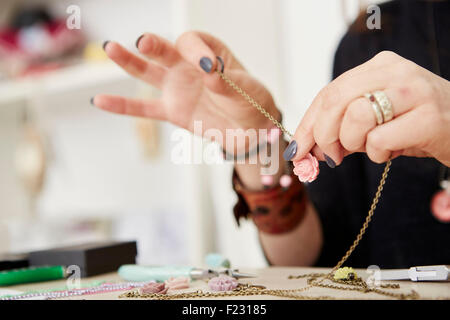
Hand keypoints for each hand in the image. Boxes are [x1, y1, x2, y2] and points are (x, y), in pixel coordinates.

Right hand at [92, 32, 278, 151]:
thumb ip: (227, 82)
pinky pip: (143, 108)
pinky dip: (122, 106)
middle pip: (165, 50)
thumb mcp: (247, 91)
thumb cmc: (251, 103)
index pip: (193, 42)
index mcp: (210, 52)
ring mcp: (176, 87)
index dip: (195, 50)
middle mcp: (188, 66)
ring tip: (110, 48)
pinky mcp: (171, 111)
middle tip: (144, 43)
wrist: (250, 131)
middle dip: (154, 45)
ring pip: (148, 72)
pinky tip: (99, 101)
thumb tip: (209, 72)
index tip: (208, 67)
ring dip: (130, 61)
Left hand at [290, 51, 449, 166]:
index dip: (307, 124)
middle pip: (334, 100)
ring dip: (354, 143)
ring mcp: (413, 91)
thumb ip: (341, 127)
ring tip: (372, 148)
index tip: (296, 149)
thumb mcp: (375, 119)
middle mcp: (395, 71)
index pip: (328, 92)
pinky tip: (392, 151)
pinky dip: (378, 153)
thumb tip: (304, 148)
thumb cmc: (415, 125)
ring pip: (355, 116)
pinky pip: (379, 139)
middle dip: (322, 135)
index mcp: (379, 67)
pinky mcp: (429, 117)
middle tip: (330, 157)